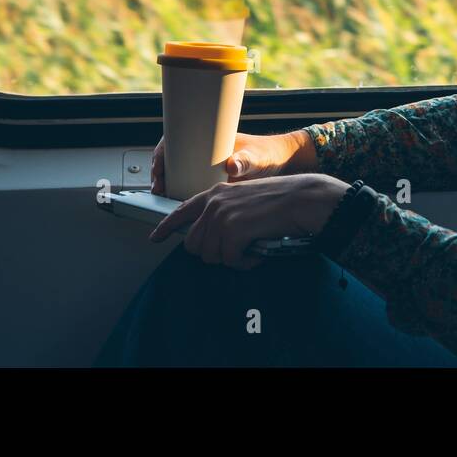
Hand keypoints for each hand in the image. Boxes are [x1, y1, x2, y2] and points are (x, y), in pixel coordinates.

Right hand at [149, 130, 315, 194]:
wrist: (283, 162)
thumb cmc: (269, 154)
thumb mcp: (257, 157)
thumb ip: (246, 161)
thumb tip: (232, 165)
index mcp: (213, 140)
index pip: (178, 139)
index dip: (163, 152)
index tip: (159, 167)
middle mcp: (207, 152)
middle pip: (174, 157)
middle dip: (161, 171)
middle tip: (158, 186)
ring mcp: (209, 165)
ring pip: (179, 171)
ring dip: (169, 182)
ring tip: (163, 195)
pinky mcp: (214, 179)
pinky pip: (190, 182)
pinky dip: (181, 191)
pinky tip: (177, 202)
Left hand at [149, 174, 349, 268]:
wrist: (301, 199)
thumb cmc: (279, 201)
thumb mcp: (244, 199)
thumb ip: (223, 212)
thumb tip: (209, 238)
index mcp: (214, 194)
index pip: (181, 211)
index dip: (166, 228)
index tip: (155, 238)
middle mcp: (214, 204)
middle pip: (194, 244)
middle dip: (212, 254)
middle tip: (234, 251)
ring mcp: (222, 216)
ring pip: (210, 256)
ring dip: (231, 259)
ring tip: (250, 249)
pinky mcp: (233, 230)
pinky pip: (230, 260)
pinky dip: (245, 262)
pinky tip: (257, 252)